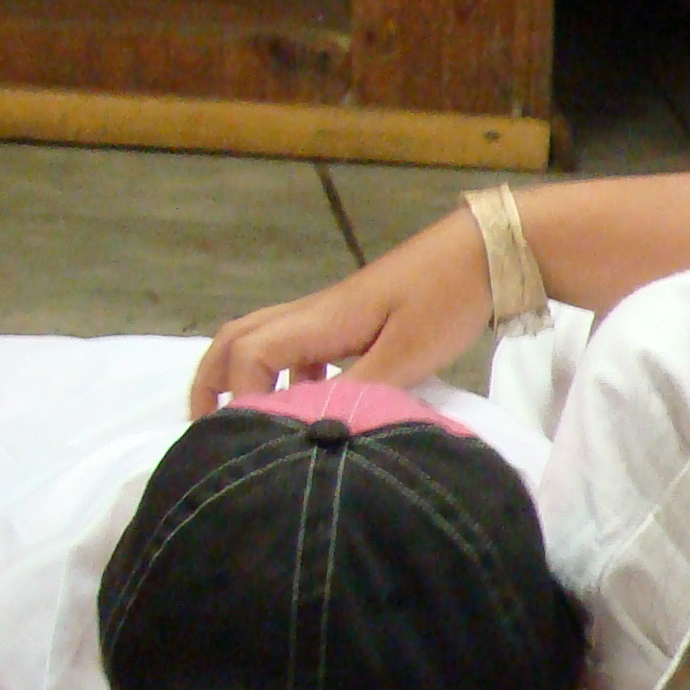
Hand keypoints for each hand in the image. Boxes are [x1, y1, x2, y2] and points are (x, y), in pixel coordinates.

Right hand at [192, 247, 490, 416]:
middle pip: (235, 339)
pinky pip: (299, 344)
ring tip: (246, 419)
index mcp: (317, 321)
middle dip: (213, 381)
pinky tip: (311, 400)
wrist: (483, 255)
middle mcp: (310, 313)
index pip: (248, 356)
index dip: (240, 397)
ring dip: (243, 374)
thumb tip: (316, 427)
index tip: (255, 435)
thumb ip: (359, 391)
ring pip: (262, 338)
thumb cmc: (446, 301)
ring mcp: (329, 314)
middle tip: (206, 427)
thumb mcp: (406, 355)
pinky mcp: (351, 318)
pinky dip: (287, 371)